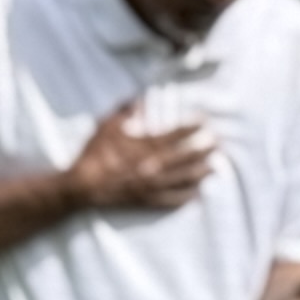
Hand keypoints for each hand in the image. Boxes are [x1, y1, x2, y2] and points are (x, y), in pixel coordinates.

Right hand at [64, 99, 216, 216]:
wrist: (80, 187)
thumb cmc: (92, 155)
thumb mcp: (106, 126)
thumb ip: (125, 111)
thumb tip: (138, 98)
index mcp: (145, 146)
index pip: (177, 133)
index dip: (193, 126)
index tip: (204, 120)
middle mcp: (153, 165)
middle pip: (187, 156)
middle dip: (205, 149)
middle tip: (218, 143)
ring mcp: (151, 185)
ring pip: (184, 178)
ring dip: (201, 172)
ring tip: (214, 167)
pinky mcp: (145, 200)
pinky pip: (171, 199)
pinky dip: (186, 197)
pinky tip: (197, 194)